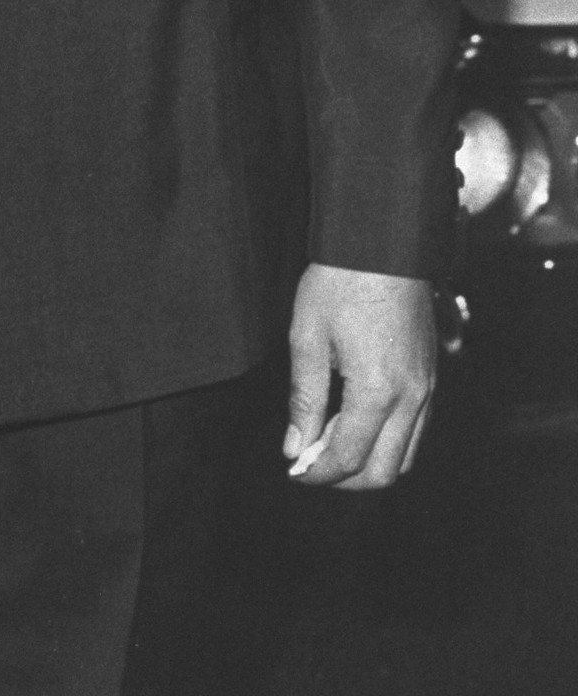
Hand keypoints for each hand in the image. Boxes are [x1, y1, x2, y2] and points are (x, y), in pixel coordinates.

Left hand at [283, 263, 434, 489]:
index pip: (348, 457)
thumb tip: (294, 447)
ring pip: (406, 457)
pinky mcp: (431, 377)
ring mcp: (427, 389)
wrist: (383, 244)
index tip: (293, 471)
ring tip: (330, 444)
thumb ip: (303, 399)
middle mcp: (411, 399)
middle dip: (345, 479)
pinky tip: (357, 423)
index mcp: (377, 392)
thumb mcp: (307, 337)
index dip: (317, 473)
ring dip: (370, 463)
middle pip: (385, 473)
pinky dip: (389, 442)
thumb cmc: (339, 284)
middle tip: (311, 464)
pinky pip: (416, 431)